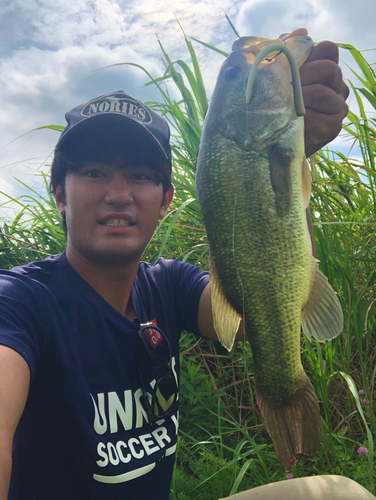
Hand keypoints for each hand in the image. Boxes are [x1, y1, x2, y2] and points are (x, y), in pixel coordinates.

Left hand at [281, 29, 349, 156]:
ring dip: (298, 97)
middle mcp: (336, 85)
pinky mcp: (333, 126)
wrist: (270, 141)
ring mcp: (337, 106)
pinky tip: (291, 121)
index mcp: (325, 68)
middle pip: (328, 69)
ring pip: (322, 91)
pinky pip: (319, 116)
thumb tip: (302, 33)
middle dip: (301, 77)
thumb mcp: (276, 75)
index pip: (328, 49)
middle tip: (283, 89)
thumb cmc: (272, 104)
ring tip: (284, 105)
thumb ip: (287, 50)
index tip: (289, 67)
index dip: (309, 54)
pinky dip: (301, 117)